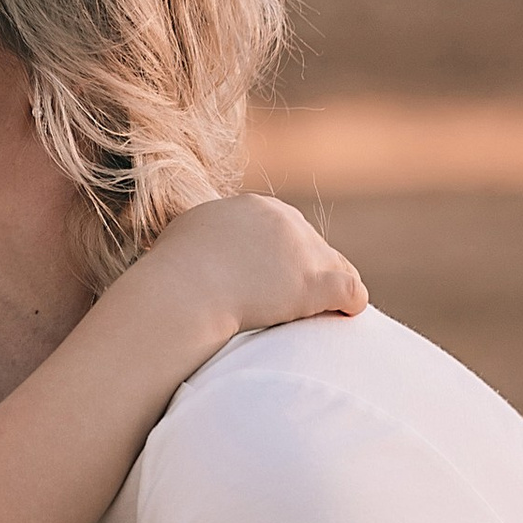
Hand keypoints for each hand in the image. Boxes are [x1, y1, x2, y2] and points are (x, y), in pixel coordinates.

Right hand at [142, 191, 366, 337]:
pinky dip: (350, 303)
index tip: (269, 280)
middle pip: (309, 244)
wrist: (184, 292)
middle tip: (293, 301)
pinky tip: (345, 315)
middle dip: (303, 270)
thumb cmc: (171, 274)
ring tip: (324, 313)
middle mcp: (284, 220)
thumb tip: (190, 247)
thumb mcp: (180, 237)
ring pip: (335, 266)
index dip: (276, 256)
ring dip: (329, 289)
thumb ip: (196, 237)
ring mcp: (304, 250)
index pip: (280, 228)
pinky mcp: (318, 282)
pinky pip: (351, 291)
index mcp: (252, 207)